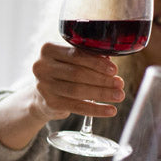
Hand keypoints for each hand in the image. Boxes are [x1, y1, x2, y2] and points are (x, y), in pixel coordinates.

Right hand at [0, 43, 125, 149]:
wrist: (40, 96)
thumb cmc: (61, 73)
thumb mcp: (68, 60)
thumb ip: (86, 57)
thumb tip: (110, 62)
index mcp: (47, 50)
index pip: (76, 55)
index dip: (97, 62)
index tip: (114, 69)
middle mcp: (41, 67)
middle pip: (77, 73)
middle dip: (102, 79)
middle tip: (119, 83)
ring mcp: (43, 86)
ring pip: (77, 90)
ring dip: (101, 93)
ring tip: (118, 95)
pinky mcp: (49, 103)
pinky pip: (76, 107)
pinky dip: (95, 109)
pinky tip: (110, 110)